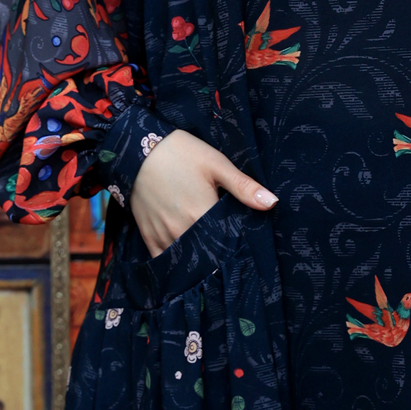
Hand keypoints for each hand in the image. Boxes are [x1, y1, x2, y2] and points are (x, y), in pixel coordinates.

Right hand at [129, 128, 276, 258]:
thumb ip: (243, 187)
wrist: (138, 149)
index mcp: (202, 214)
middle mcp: (181, 230)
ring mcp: (163, 234)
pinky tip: (185, 257)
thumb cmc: (181, 153)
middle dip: (218, 255)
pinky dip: (174, 260)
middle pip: (206, 254)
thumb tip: (272, 203)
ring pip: (185, 258)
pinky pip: (163, 258)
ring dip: (197, 258)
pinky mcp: (148, 234)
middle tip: (227, 252)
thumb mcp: (216, 164)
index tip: (242, 246)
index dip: (236, 247)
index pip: (226, 244)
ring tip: (208, 255)